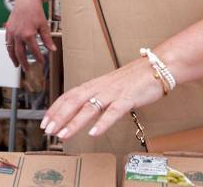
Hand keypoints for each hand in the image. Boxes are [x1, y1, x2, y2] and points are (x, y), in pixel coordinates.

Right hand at [5, 0, 55, 67]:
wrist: (26, 1)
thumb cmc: (36, 11)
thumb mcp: (44, 25)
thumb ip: (47, 39)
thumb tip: (53, 50)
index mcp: (28, 34)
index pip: (34, 51)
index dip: (38, 58)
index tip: (41, 63)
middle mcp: (18, 35)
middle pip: (20, 54)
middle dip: (24, 63)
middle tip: (27, 70)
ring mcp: (12, 32)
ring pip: (11, 49)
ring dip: (14, 58)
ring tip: (17, 65)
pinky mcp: (8, 29)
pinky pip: (7, 42)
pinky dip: (9, 49)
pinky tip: (12, 53)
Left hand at [40, 59, 163, 140]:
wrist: (157, 67)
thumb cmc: (134, 79)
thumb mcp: (110, 87)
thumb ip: (97, 97)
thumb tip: (83, 109)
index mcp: (95, 85)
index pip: (69, 95)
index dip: (55, 108)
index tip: (45, 121)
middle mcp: (100, 87)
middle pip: (74, 101)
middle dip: (59, 116)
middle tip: (47, 130)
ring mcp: (113, 92)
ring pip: (89, 107)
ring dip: (74, 122)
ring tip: (63, 135)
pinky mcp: (128, 98)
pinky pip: (113, 111)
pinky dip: (103, 122)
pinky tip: (94, 133)